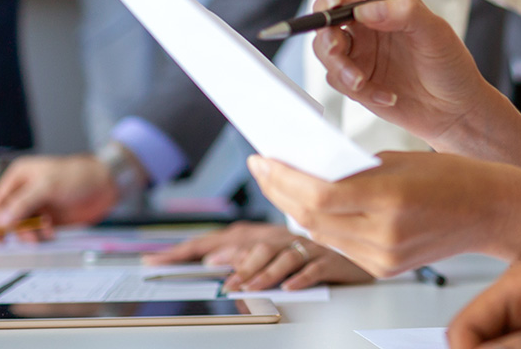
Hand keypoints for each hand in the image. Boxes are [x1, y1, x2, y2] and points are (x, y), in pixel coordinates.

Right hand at [0, 154, 123, 231]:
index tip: (2, 235)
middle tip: (30, 237)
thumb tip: (0, 221)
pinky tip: (51, 232)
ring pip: (21, 227)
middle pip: (7, 217)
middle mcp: (25, 191)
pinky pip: (36, 232)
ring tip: (45, 232)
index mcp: (19, 177)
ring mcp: (37, 205)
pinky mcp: (48, 218)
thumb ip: (22, 203)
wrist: (106, 185)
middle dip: (17, 229)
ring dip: (30, 233)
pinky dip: (41, 235)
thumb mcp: (47, 186)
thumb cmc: (78, 176)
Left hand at [146, 222, 372, 290]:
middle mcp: (282, 236)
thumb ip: (249, 258)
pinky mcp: (331, 258)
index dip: (188, 248)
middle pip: (252, 245)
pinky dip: (302, 276)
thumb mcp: (276, 253)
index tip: (157, 259)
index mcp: (263, 233)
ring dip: (262, 272)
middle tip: (217, 280)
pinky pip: (315, 266)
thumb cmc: (315, 248)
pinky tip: (291, 287)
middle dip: (232, 262)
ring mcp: (307, 246)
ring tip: (247, 286)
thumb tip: (220, 267)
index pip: (219, 239)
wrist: (363, 241)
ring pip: (281, 256)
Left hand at [249, 150, 520, 276]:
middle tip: (262, 167)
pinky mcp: (384, 268)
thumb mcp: (400, 159)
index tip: (262, 160)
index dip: (283, 179)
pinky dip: (322, 223)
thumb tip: (309, 166)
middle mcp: (385, 234)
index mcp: (391, 199)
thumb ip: (354, 167)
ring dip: (294, 208)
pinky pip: (339, 245)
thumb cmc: (455, 177)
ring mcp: (383, 257)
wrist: (491, 211)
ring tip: (280, 182)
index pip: (318, 195)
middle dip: (279, 191)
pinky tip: (311, 206)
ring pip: (320, 233)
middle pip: (311, 217)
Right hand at [311, 0, 498, 147]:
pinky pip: (336, 78)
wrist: (453, 110)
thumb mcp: (436, 34)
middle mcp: (368, 17)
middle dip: (324, 28)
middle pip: (326, 8)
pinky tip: (386, 96)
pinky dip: (356, 89)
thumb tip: (364, 10)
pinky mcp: (354, 75)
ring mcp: (359, 47)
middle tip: (336, 48)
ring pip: (324, 45)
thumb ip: (405, 14)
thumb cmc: (450, 65)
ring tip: (360, 83)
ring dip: (337, 65)